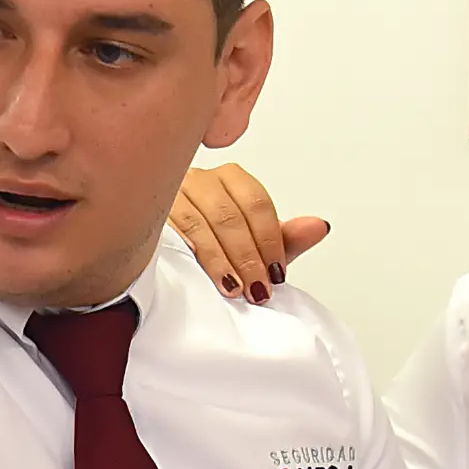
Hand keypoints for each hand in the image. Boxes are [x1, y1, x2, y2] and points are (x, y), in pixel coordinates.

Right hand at [171, 164, 331, 303]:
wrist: (166, 263)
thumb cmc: (211, 247)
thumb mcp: (252, 246)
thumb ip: (285, 239)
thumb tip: (320, 226)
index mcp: (228, 179)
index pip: (256, 203)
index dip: (270, 241)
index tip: (276, 274)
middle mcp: (199, 180)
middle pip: (229, 215)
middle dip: (248, 257)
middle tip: (258, 289)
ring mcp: (170, 195)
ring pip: (200, 224)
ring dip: (222, 261)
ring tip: (236, 289)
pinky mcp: (148, 217)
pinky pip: (171, 233)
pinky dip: (192, 257)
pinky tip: (203, 276)